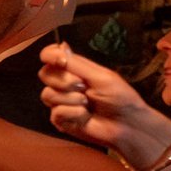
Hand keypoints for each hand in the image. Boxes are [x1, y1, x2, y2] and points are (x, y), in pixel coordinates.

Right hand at [40, 43, 170, 161]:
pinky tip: (85, 116)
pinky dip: (74, 113)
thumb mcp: (101, 76)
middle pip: (45, 74)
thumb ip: (77, 64)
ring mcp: (61, 101)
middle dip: (64, 81)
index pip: (50, 55)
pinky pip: (56, 112)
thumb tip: (59, 46)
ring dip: (72, 99)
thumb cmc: (120, 98)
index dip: (50, 55)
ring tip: (88, 104)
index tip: (61, 61)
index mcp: (75, 69)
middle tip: (83, 87)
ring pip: (48, 94)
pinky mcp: (60, 119)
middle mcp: (64, 83)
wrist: (126, 124)